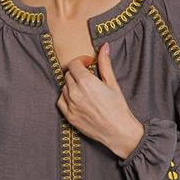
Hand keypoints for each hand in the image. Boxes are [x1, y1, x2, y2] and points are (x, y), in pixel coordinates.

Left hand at [56, 42, 144, 158]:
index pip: (74, 64)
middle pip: (68, 75)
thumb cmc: (118, 108)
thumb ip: (105, 64)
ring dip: (72, 85)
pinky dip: (66, 97)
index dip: (81, 62)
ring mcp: (70, 105)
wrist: (118, 131)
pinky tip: (77, 99)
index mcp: (86, 82)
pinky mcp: (68, 116)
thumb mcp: (112, 83)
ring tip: (85, 90)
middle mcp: (75, 92)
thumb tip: (104, 47)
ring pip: (64, 87)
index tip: (88, 64)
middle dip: (77, 73)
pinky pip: (61, 100)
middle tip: (89, 78)